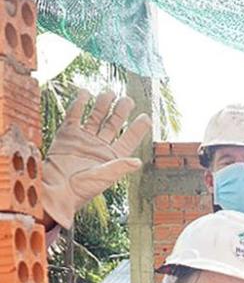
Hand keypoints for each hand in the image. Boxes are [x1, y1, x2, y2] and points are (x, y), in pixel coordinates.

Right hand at [42, 88, 151, 227]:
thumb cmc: (82, 188)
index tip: (146, 117)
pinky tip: (85, 93)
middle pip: (113, 124)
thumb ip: (119, 167)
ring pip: (96, 117)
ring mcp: (84, 139)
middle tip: (127, 99)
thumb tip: (138, 162)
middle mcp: (100, 146)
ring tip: (109, 92)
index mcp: (113, 156)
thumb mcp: (104, 177)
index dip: (138, 129)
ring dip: (102, 105)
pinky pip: (74, 116)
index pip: (129, 139)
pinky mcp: (67, 135)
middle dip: (121, 111)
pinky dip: (79, 104)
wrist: (56, 189)